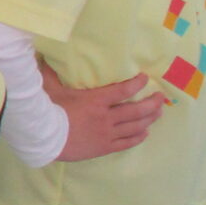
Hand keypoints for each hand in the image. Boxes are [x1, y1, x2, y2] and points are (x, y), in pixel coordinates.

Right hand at [44, 61, 163, 161]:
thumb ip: (51, 73)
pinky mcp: (104, 147)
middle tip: (161, 97)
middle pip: (136, 110)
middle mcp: (106, 117)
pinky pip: (127, 143)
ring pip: (135, 127)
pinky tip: (145, 133)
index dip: (136, 83)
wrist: (44, 138)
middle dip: (151, 103)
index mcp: (96, 100)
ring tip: (158, 113)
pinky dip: (138, 137)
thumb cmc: (48, 111)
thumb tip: (45, 57)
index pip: (123, 90)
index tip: (145, 78)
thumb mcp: (49, 88)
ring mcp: (107, 134)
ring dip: (149, 119)